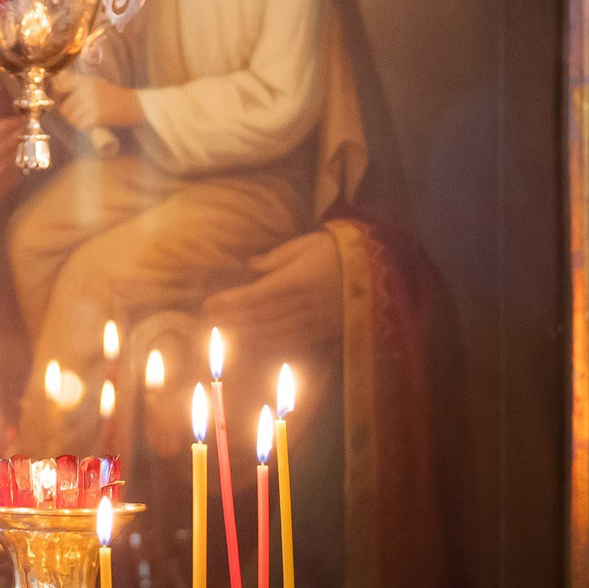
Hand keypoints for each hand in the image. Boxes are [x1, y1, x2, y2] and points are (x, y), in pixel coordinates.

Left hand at [53, 68, 142, 133]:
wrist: (135, 105)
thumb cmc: (114, 96)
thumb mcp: (97, 84)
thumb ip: (79, 86)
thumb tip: (57, 90)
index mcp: (86, 81)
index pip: (61, 86)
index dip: (57, 95)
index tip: (60, 100)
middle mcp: (87, 90)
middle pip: (65, 107)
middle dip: (69, 114)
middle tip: (78, 115)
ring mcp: (91, 103)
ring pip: (71, 117)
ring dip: (75, 121)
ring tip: (85, 119)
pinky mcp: (97, 115)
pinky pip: (80, 125)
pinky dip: (83, 126)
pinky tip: (90, 124)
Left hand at [200, 229, 346, 349]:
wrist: (381, 269)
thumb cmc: (340, 249)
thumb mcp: (309, 243)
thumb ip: (278, 256)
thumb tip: (251, 265)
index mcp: (298, 279)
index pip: (256, 295)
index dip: (231, 302)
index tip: (209, 305)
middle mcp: (305, 303)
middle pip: (261, 316)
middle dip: (232, 321)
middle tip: (207, 323)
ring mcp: (316, 320)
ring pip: (274, 332)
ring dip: (246, 335)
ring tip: (224, 335)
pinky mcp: (326, 332)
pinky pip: (294, 342)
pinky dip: (270, 344)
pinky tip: (253, 344)